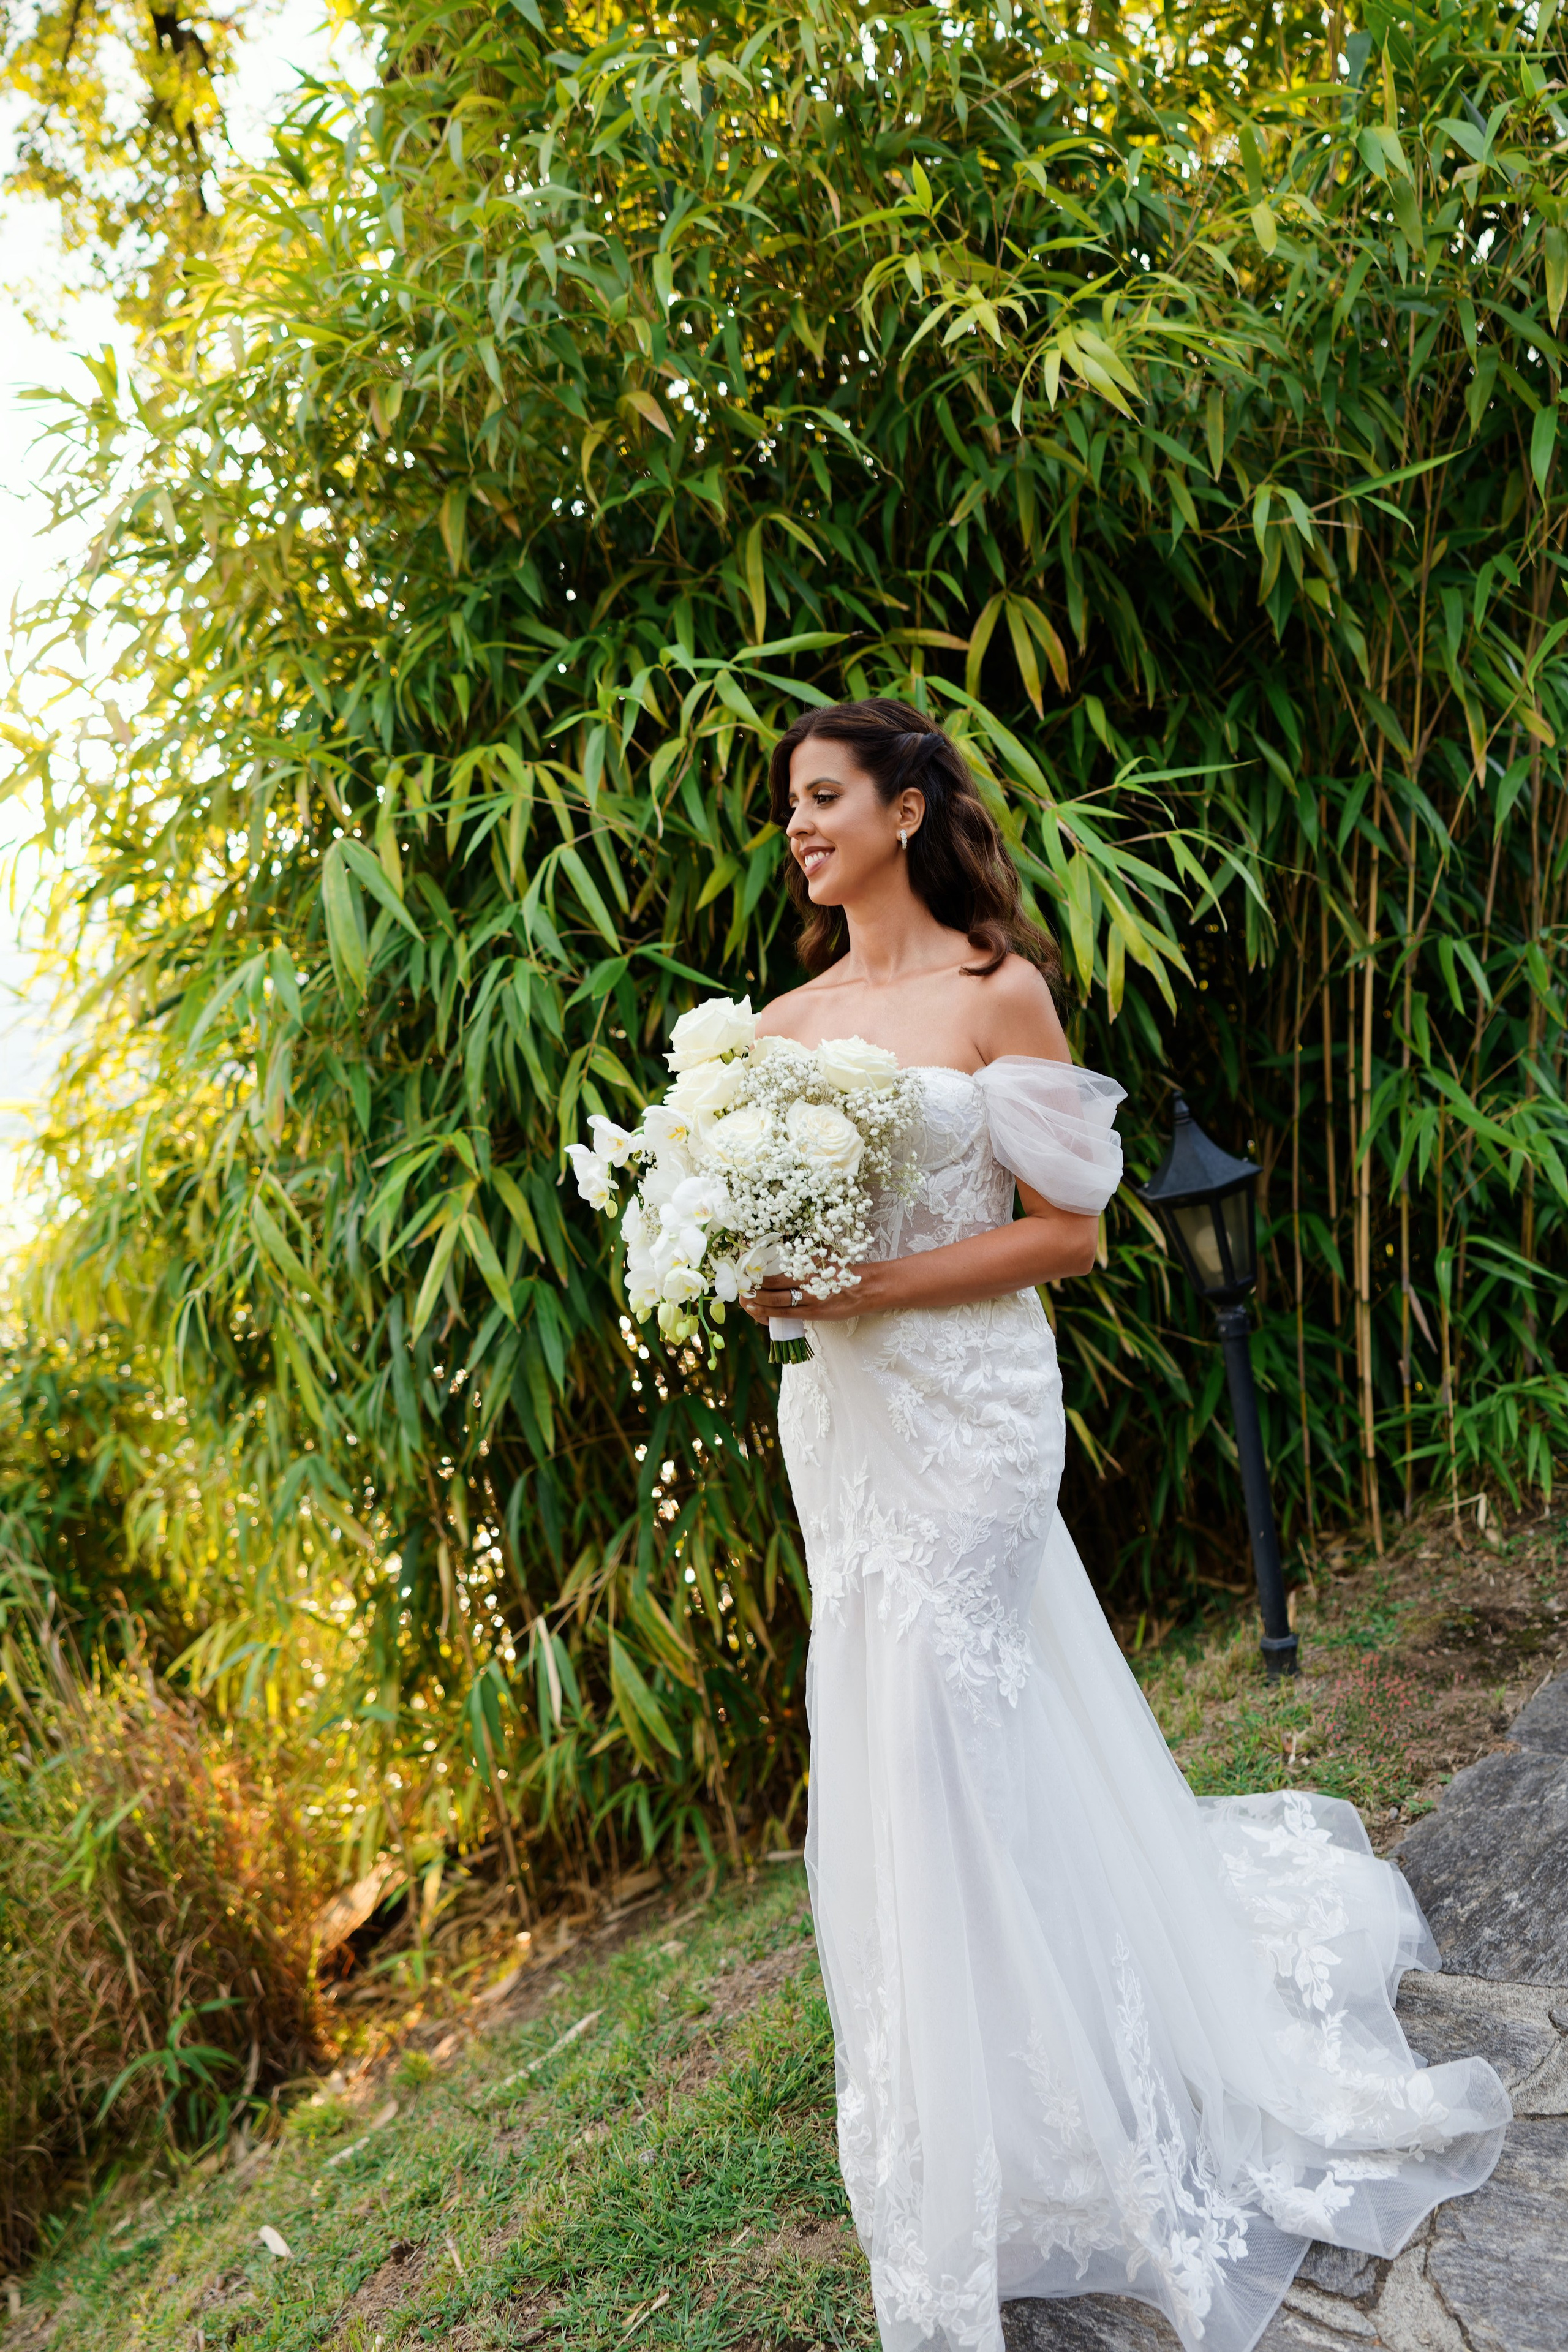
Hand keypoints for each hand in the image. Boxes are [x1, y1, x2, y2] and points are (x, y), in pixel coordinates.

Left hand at [738, 1269, 879, 1325]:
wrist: (867, 1288)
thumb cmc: (844, 1271)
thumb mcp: (823, 1260)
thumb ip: (803, 1261)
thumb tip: (780, 1257)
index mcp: (809, 1270)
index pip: (776, 1277)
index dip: (758, 1277)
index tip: (746, 1274)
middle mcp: (808, 1287)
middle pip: (773, 1292)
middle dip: (754, 1291)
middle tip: (740, 1288)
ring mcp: (811, 1303)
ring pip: (778, 1306)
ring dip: (759, 1304)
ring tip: (746, 1301)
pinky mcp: (815, 1315)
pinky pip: (788, 1316)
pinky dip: (772, 1314)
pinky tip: (760, 1312)